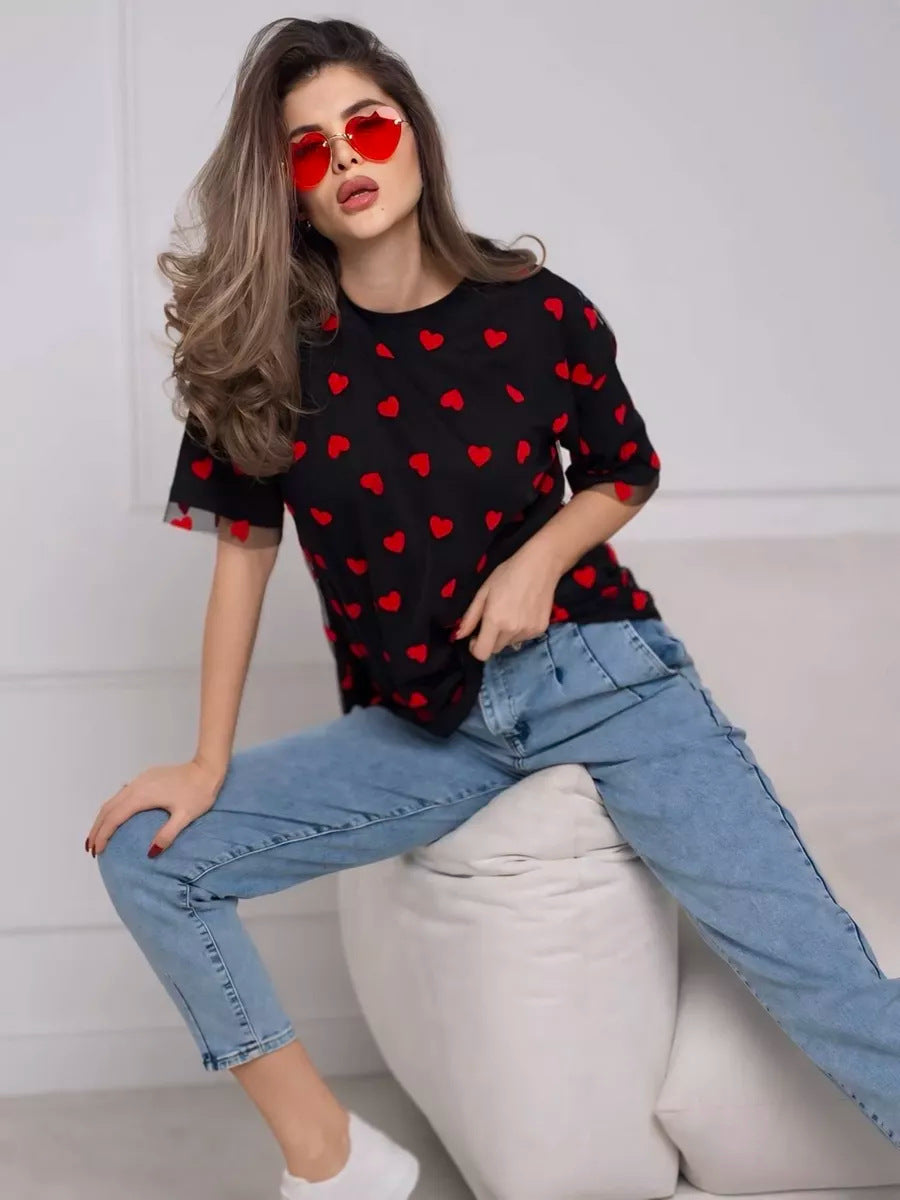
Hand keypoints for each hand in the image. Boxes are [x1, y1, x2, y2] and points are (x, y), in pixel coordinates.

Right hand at [85, 758, 225, 857]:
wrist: (207, 768)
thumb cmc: (199, 793)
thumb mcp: (186, 816)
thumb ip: (167, 834)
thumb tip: (150, 853)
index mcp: (142, 796)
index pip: (114, 818)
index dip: (103, 835)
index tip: (97, 851)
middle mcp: (136, 786)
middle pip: (107, 808)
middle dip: (97, 829)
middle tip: (90, 848)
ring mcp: (139, 780)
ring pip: (112, 800)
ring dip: (102, 818)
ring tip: (98, 836)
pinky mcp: (145, 778)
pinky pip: (121, 794)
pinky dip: (112, 808)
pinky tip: (115, 818)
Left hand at [452, 549, 560, 660]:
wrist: (540, 565)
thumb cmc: (508, 574)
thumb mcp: (483, 592)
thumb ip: (470, 617)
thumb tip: (458, 636)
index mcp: (495, 620)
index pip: (482, 653)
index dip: (475, 649)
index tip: (475, 637)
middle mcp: (512, 630)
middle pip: (495, 649)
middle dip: (490, 639)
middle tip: (493, 620)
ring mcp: (528, 631)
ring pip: (510, 643)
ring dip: (506, 635)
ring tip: (511, 613)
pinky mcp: (541, 629)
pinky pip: (524, 638)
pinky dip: (520, 631)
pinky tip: (523, 612)